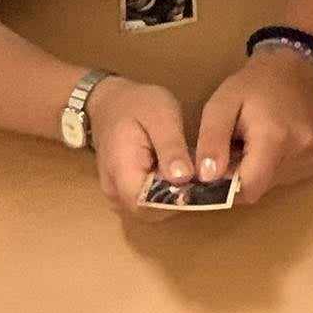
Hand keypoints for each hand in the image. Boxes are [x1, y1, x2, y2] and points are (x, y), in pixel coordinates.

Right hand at [85, 76, 194, 216]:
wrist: (108, 101)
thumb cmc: (136, 104)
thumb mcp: (161, 116)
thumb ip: (171, 148)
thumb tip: (183, 178)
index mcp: (122, 172)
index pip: (148, 206)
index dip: (177, 201)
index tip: (203, 184)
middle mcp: (114, 191)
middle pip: (151, 212)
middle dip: (180, 200)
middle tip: (204, 177)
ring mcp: (117, 193)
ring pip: (150, 209)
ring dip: (175, 197)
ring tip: (195, 173)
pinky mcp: (124, 190)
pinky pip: (147, 201)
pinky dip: (166, 192)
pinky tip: (182, 174)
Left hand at [194, 47, 312, 205]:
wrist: (293, 70)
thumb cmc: (252, 85)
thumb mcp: (220, 105)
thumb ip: (211, 141)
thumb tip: (207, 177)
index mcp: (275, 138)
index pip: (250, 188)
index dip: (227, 189)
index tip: (215, 172)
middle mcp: (301, 151)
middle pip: (260, 187)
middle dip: (239, 177)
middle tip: (232, 150)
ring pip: (272, 184)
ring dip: (256, 171)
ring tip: (251, 144)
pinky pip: (286, 176)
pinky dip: (272, 168)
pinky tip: (270, 145)